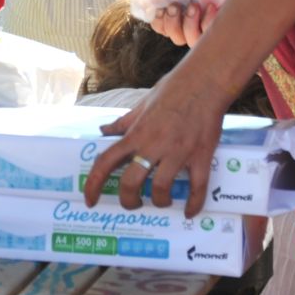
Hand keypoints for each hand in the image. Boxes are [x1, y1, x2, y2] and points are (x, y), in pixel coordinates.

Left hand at [83, 57, 229, 217]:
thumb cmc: (173, 90)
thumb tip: (104, 131)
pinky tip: (190, 212)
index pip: (105, 162)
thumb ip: (123, 124)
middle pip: (131, 182)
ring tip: (161, 201)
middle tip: (133, 203)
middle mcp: (153, 145)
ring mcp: (178, 152)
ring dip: (160, 202)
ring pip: (162, 189)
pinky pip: (197, 187)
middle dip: (128, 200)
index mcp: (136, 134)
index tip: (90, 200)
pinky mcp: (201, 155)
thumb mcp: (141, 106)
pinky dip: (193, 204)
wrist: (204, 82)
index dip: (93, 184)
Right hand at [149, 0, 225, 47]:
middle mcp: (197, 22)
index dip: (159, 23)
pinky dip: (207, 22)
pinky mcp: (225, 29)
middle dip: (171, 23)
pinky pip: (209, 37)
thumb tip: (153, 0)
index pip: (165, 28)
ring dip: (187, 24)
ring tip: (194, 5)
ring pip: (190, 41)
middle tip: (175, 6)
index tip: (160, 9)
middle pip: (176, 38)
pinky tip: (212, 6)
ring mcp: (212, 27)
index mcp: (184, 11)